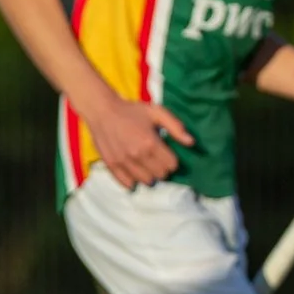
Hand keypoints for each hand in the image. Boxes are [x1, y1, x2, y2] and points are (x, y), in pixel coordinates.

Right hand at [80, 88, 194, 187]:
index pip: (171, 165)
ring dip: (149, 175)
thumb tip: (191, 142)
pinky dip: (133, 181)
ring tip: (146, 165)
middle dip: (162, 168)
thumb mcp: (157, 112)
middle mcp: (138, 155)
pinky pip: (127, 183)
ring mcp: (124, 162)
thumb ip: (176, 127)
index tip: (167, 154)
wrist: (102, 111)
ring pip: (146, 181)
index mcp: (151, 143)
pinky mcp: (112, 165)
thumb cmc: (131, 110)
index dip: (172, 160)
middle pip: (160, 175)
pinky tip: (134, 173)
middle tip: (157, 159)